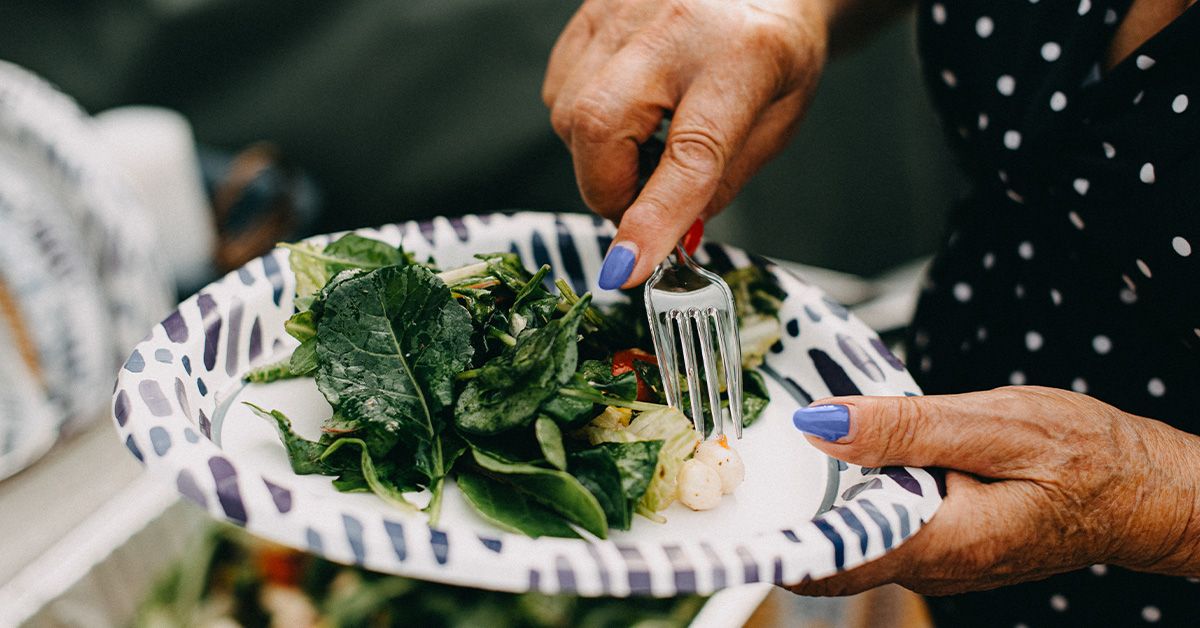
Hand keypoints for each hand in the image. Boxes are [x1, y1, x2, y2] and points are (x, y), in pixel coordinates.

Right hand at [542, 0, 829, 288]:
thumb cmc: (775, 48)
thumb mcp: (775, 123)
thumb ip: (720, 184)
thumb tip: (668, 239)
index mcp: (743, 59)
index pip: (689, 155)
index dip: (652, 220)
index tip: (625, 269)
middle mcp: (675, 27)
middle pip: (599, 129)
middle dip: (609, 191)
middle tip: (641, 206)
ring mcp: (624, 11)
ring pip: (568, 115)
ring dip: (597, 158)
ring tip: (643, 147)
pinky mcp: (592, 10)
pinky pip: (559, 88)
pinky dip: (582, 122)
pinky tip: (625, 113)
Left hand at [789, 386, 1199, 595]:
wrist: (1140, 489)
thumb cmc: (1087, 457)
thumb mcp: (996, 424)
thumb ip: (906, 428)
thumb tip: (825, 424)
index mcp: (943, 539)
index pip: (835, 560)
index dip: (778, 542)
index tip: (735, 521)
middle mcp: (933, 563)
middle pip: (836, 550)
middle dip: (794, 510)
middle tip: (758, 460)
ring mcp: (938, 560)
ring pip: (858, 537)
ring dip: (826, 499)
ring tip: (803, 446)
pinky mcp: (943, 545)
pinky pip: (885, 526)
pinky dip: (862, 495)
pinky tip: (858, 455)